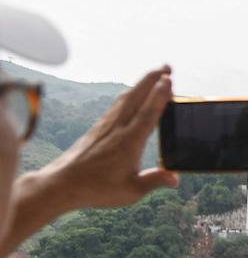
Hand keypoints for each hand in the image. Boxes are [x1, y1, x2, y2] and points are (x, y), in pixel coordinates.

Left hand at [41, 66, 178, 208]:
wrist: (61, 184)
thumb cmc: (96, 189)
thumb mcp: (131, 191)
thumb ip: (154, 181)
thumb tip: (176, 178)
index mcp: (129, 142)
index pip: (148, 113)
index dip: (160, 95)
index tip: (169, 79)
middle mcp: (117, 129)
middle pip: (137, 97)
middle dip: (152, 79)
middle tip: (167, 67)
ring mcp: (106, 126)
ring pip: (126, 98)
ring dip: (141, 84)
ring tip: (155, 75)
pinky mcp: (98, 128)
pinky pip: (117, 105)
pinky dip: (129, 94)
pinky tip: (132, 93)